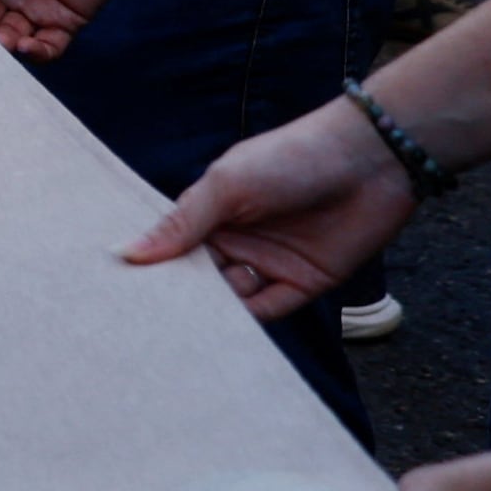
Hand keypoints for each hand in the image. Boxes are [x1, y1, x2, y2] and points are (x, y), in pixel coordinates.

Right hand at [122, 97, 415, 320]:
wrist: (370, 161)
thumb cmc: (291, 158)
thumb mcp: (226, 185)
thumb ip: (182, 224)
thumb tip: (127, 252)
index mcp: (213, 212)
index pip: (173, 247)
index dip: (152, 267)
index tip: (120, 290)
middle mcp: (238, 239)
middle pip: (200, 277)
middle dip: (179, 296)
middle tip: (146, 321)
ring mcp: (270, 262)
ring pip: (231, 298)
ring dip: (213, 312)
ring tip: (183, 332)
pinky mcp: (304, 283)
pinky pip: (269, 309)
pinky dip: (249, 322)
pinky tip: (226, 331)